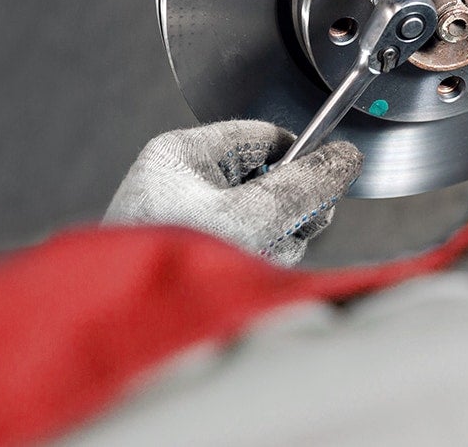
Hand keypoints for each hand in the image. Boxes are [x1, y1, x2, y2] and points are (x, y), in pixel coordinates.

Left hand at [104, 120, 362, 265]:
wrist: (124, 330)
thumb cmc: (169, 267)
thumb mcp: (250, 218)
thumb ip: (303, 186)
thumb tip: (343, 158)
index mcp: (182, 155)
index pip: (265, 136)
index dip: (302, 159)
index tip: (326, 183)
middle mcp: (180, 183)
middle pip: (268, 179)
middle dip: (288, 211)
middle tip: (291, 231)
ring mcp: (184, 220)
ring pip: (261, 216)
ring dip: (275, 240)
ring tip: (258, 260)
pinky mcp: (190, 252)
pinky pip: (245, 244)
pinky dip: (255, 259)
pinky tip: (246, 274)